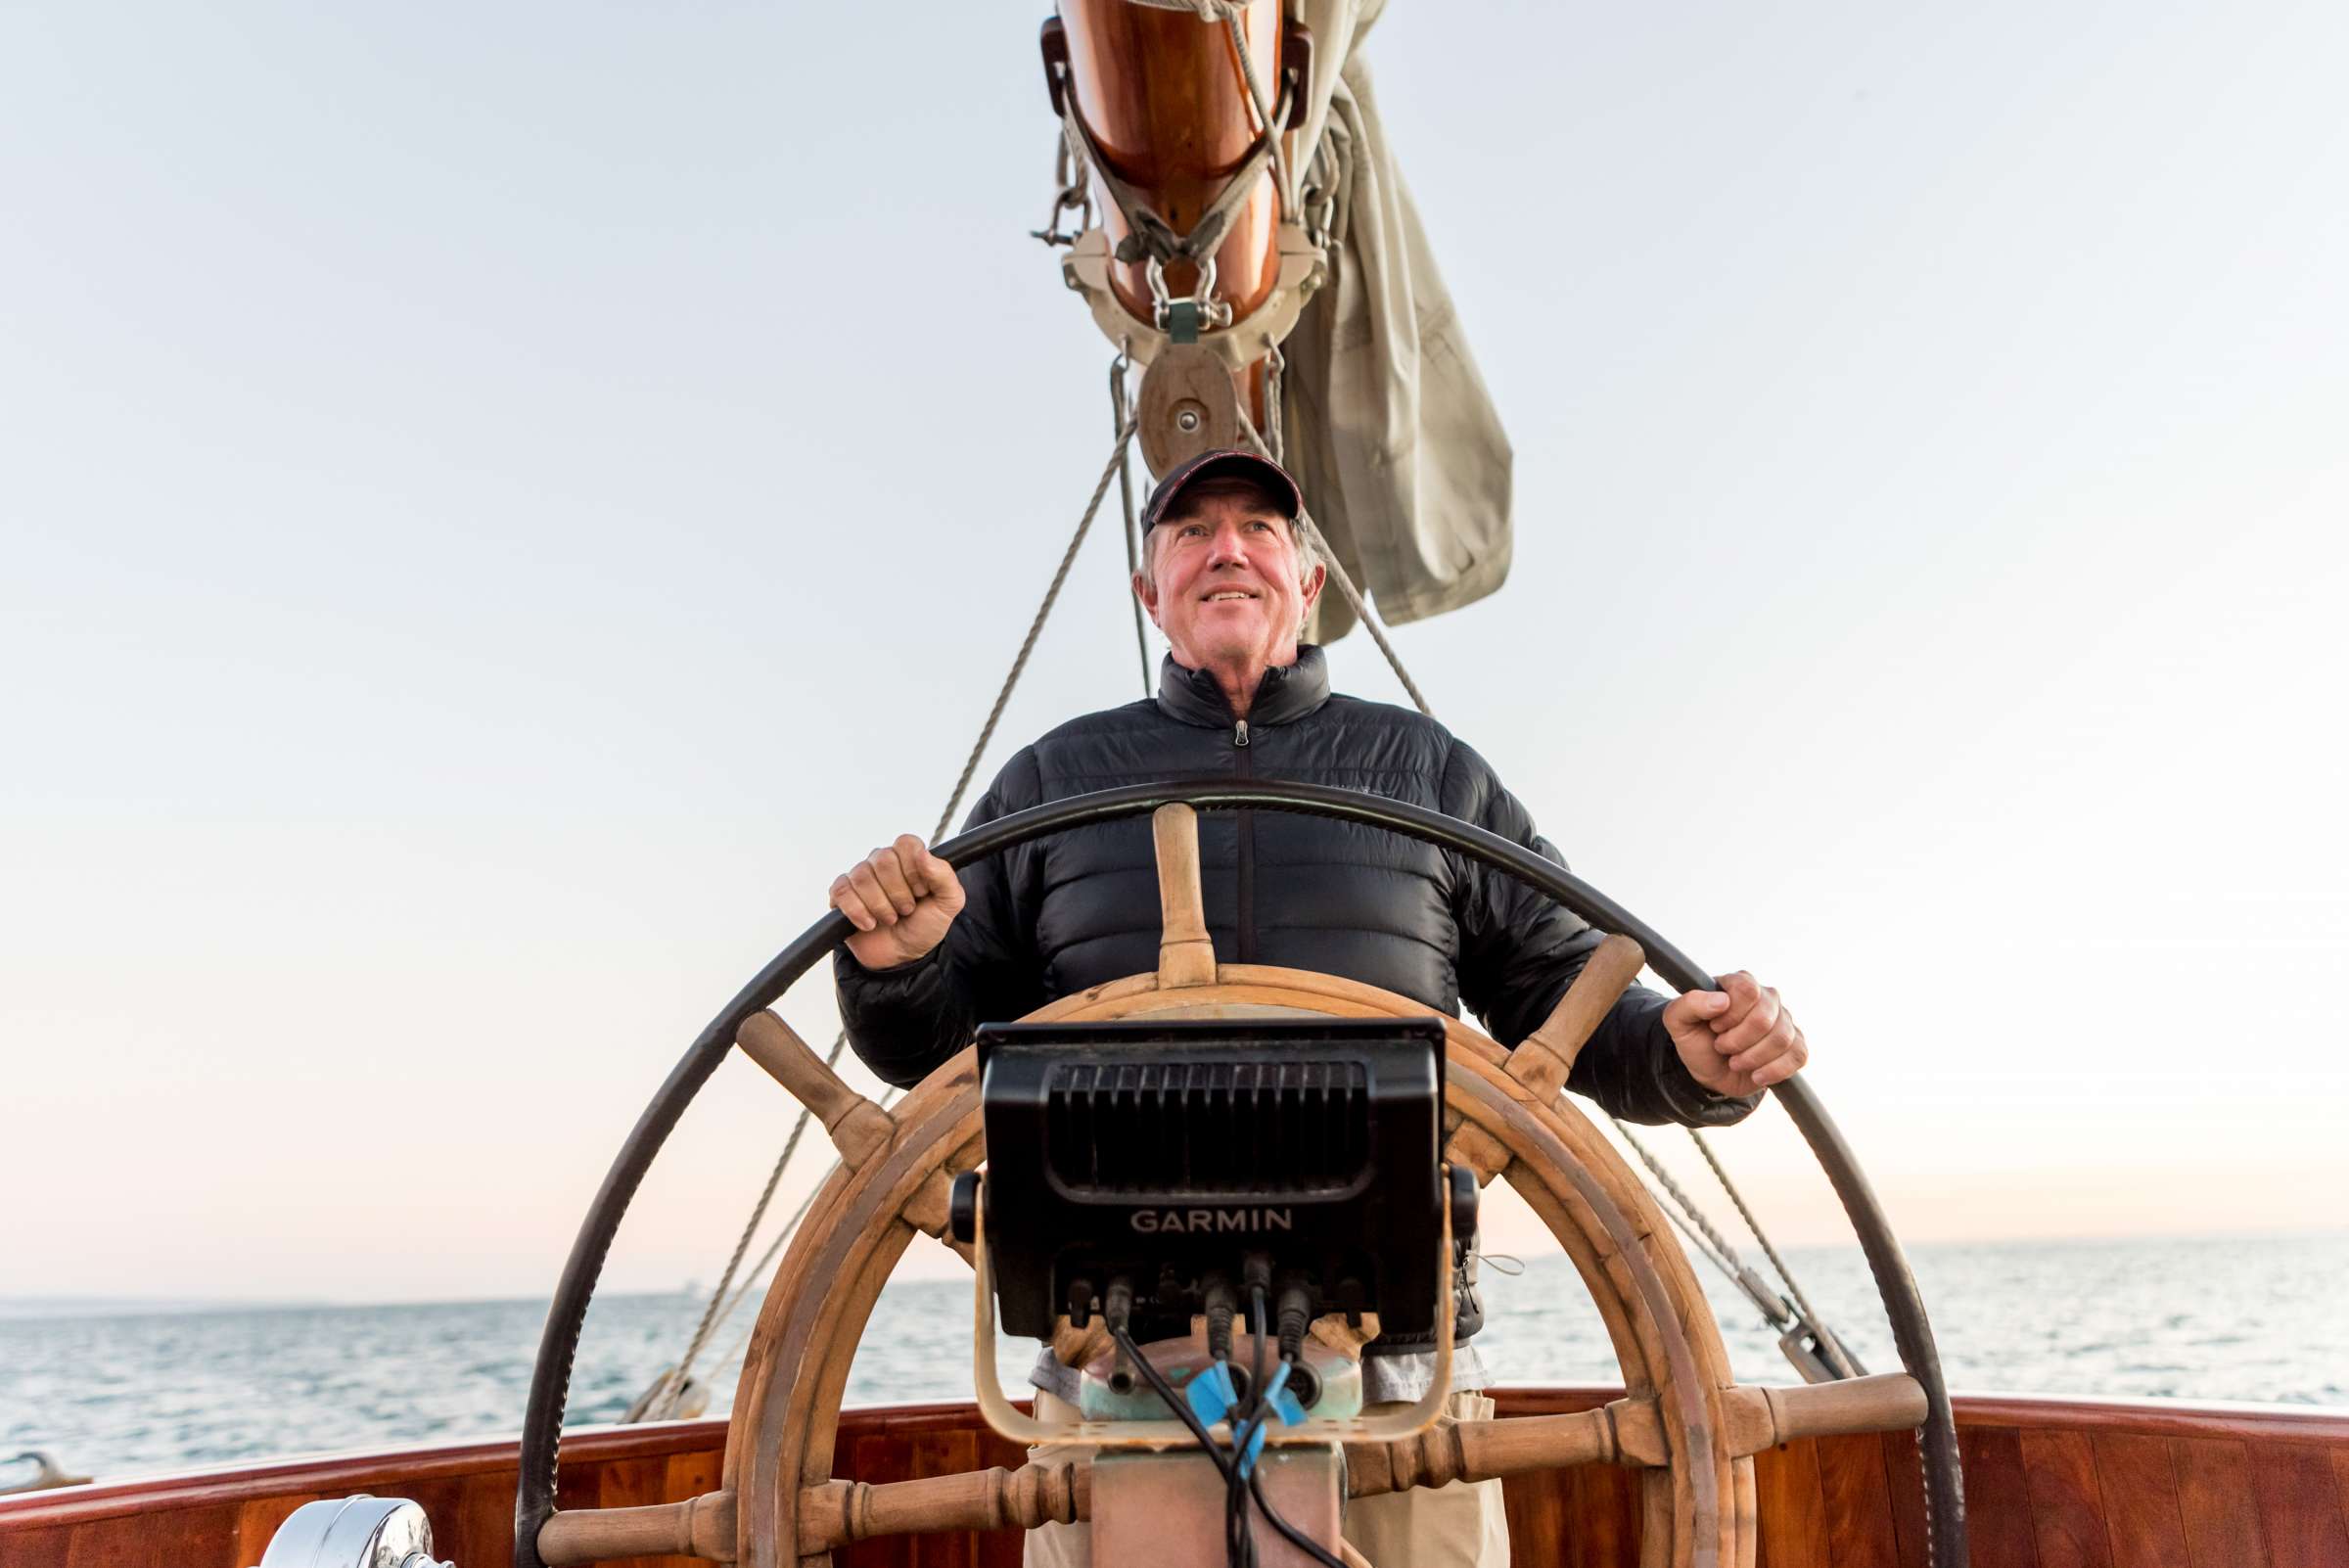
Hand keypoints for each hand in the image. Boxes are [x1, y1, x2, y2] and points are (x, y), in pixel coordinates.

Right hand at [830, 834, 966, 970]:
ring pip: (862, 876)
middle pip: (883, 858)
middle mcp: (882, 862)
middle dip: (898, 892)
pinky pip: (841, 891)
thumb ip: (944, 876)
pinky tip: (869, 924)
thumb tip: (922, 853)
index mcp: (909, 858)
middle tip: (906, 910)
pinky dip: (857, 911)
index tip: (921, 892)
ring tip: (890, 919)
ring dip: (880, 906)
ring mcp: (860, 877)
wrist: (903, 957)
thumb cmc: (925, 925)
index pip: (906, 843)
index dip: (914, 869)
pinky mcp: (841, 894)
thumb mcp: (948, 903)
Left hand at [1661, 971, 1807, 1095]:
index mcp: (1739, 983)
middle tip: (1722, 1047)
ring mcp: (1784, 1021)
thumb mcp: (1678, 1022)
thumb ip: (1689, 1004)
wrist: (1710, 1070)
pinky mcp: (1795, 1044)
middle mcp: (1767, 997)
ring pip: (1781, 1039)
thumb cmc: (1696, 1040)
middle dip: (1737, 1041)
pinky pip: (1798, 1055)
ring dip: (1752, 1058)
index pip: (1747, 990)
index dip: (1730, 1014)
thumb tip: (1722, 1001)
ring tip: (1735, 1061)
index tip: (1715, 1026)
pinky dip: (1773, 1070)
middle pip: (1764, 1018)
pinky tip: (1756, 1075)